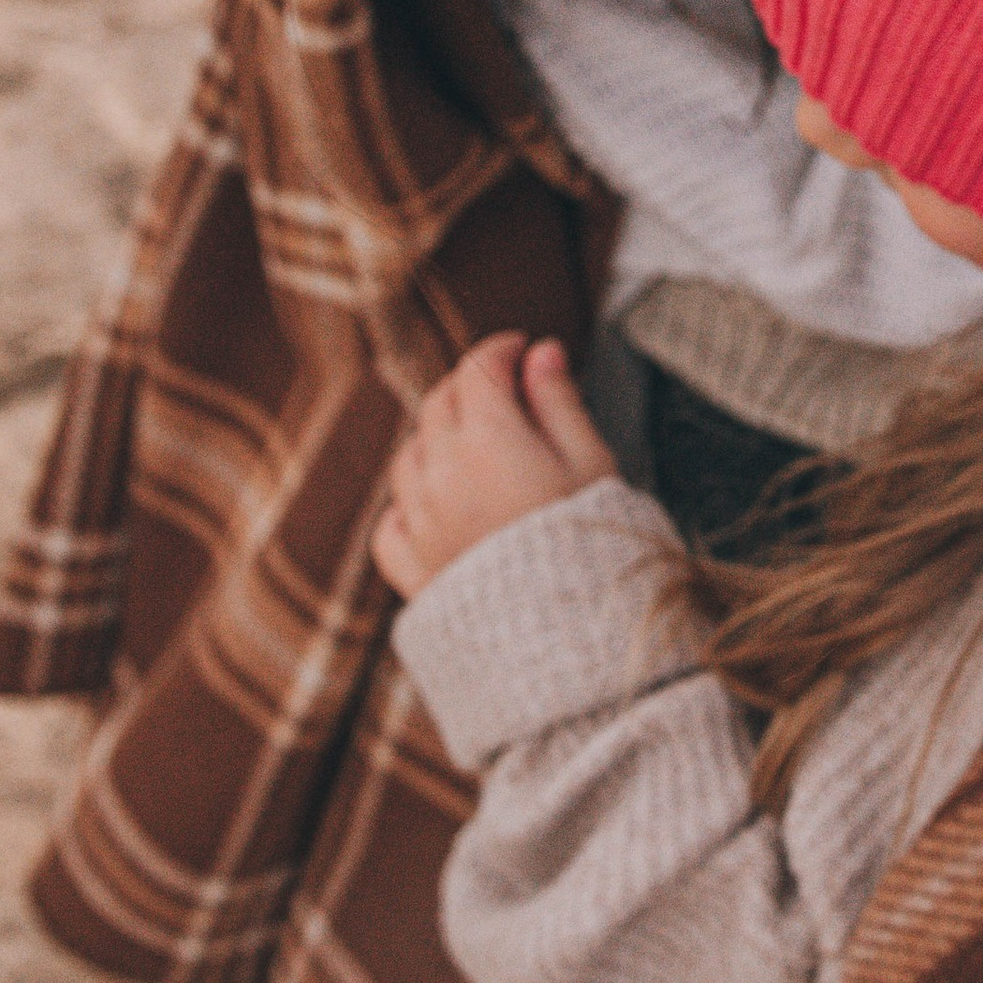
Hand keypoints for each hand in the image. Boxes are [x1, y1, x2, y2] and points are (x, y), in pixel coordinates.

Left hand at [372, 333, 616, 592]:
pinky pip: (391, 522)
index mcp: (488, 438)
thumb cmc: (590, 545)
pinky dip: (407, 505)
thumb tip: (543, 353)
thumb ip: (560, 402)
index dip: (501, 349)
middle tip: (503, 389)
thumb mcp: (591, 462)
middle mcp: (440, 471)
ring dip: (437, 439)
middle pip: (439, 403)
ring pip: (410, 455)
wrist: (567, 633)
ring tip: (475, 447)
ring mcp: (419, 520)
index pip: (479, 368)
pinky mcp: (411, 566)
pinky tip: (431, 506)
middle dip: (469, 386)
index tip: (521, 349)